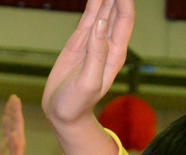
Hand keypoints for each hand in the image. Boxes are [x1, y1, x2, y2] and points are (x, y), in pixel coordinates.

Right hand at [0, 95, 26, 154]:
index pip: (18, 126)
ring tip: (11, 102)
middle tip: (13, 97)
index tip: (15, 102)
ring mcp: (10, 147)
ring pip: (11, 127)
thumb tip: (16, 133)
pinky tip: (4, 116)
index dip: (16, 114)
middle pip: (16, 124)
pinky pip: (6, 133)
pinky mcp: (5, 150)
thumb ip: (14, 150)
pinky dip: (5, 124)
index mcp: (17, 146)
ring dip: (11, 115)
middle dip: (14, 111)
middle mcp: (15, 145)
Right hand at [42, 0, 134, 154]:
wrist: (61, 113)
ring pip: (103, 11)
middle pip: (116, 10)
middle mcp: (108, 43)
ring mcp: (94, 41)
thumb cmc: (76, 103)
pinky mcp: (79, 42)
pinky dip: (93, 4)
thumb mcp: (88, 81)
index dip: (123, 1)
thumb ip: (96, 53)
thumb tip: (101, 24)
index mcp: (115, 53)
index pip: (124, 19)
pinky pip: (88, 18)